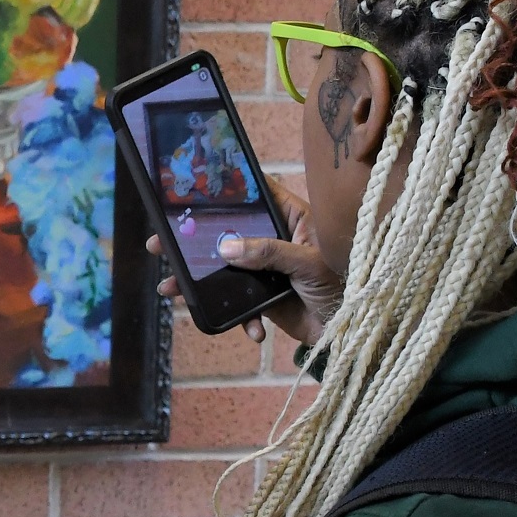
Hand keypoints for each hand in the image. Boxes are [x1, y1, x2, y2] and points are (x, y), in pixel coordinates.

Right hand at [148, 176, 341, 346]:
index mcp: (292, 218)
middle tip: (161, 242)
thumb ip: (269, 252)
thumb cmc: (346, 282)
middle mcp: (275, 240)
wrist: (355, 331)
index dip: (228, 187)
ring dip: (198, 282)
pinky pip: (242, 306)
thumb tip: (225, 248)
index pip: (257, 193)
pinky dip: (241, 320)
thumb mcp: (309, 261)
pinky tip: (253, 331)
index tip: (193, 186)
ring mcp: (267, 270)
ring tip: (171, 288)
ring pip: (224, 271)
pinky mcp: (264, 300)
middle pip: (228, 233)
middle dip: (193, 240)